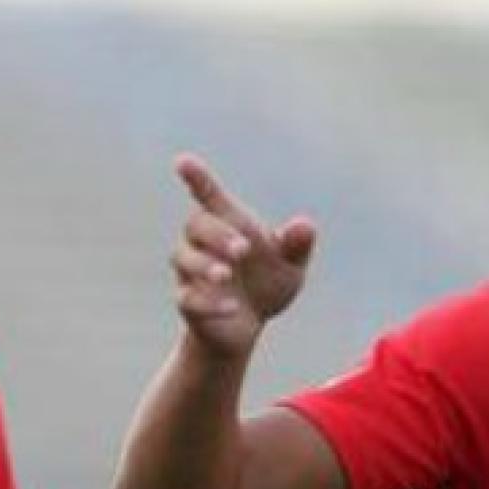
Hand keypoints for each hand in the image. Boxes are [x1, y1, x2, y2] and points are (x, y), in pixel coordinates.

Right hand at [169, 153, 319, 357]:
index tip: (183, 161)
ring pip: (183, 258)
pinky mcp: (188, 302)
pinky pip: (187, 298)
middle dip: (217, 235)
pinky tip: (233, 307)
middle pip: (196, 225)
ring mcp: (192, 273)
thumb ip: (296, 246)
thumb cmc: (267, 284)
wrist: (247, 327)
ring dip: (205, 265)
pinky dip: (210, 302)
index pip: (208, 195)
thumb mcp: (290, 267)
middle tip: (243, 250)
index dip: (196, 178)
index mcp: (229, 225)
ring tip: (227, 275)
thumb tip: (305, 225)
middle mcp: (204, 244)